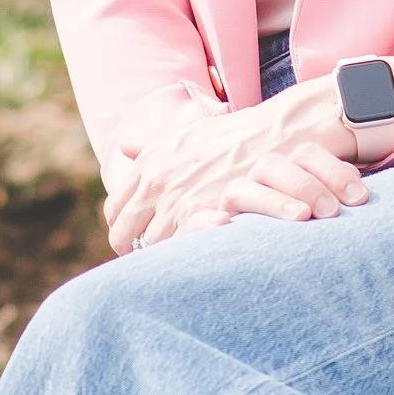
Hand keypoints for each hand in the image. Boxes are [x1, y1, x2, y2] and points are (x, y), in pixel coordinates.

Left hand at [104, 79, 366, 248]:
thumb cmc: (235, 135)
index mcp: (148, 163)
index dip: (122, 226)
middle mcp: (155, 182)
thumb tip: (124, 147)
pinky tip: (198, 257)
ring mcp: (179, 202)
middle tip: (152, 260)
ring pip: (152, 248)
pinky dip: (185, 256)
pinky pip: (181, 249)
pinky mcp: (204, 217)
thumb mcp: (186, 133)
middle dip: (135, 249)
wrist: (277, 133)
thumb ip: (151, 147)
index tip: (135, 237)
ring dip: (162, 255)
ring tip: (179, 261)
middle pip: (124, 235)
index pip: (116, 209)